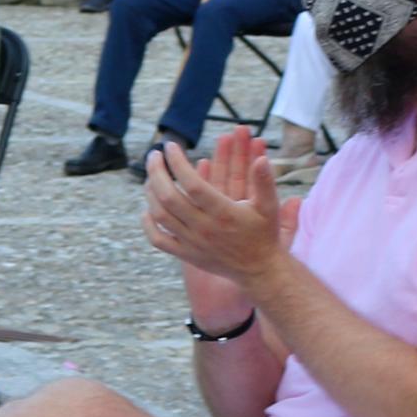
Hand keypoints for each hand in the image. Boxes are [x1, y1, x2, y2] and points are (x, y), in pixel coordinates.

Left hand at [142, 130, 288, 290]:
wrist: (258, 270)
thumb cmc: (263, 234)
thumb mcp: (269, 206)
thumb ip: (264, 181)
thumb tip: (261, 159)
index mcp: (223, 213)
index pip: (192, 184)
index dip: (178, 163)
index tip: (170, 146)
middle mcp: (204, 228)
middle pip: (169, 197)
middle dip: (157, 172)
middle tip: (154, 155)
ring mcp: (192, 242)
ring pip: (161, 215)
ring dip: (151, 192)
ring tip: (151, 175)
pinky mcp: (186, 254)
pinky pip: (159, 240)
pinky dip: (148, 225)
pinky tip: (147, 209)